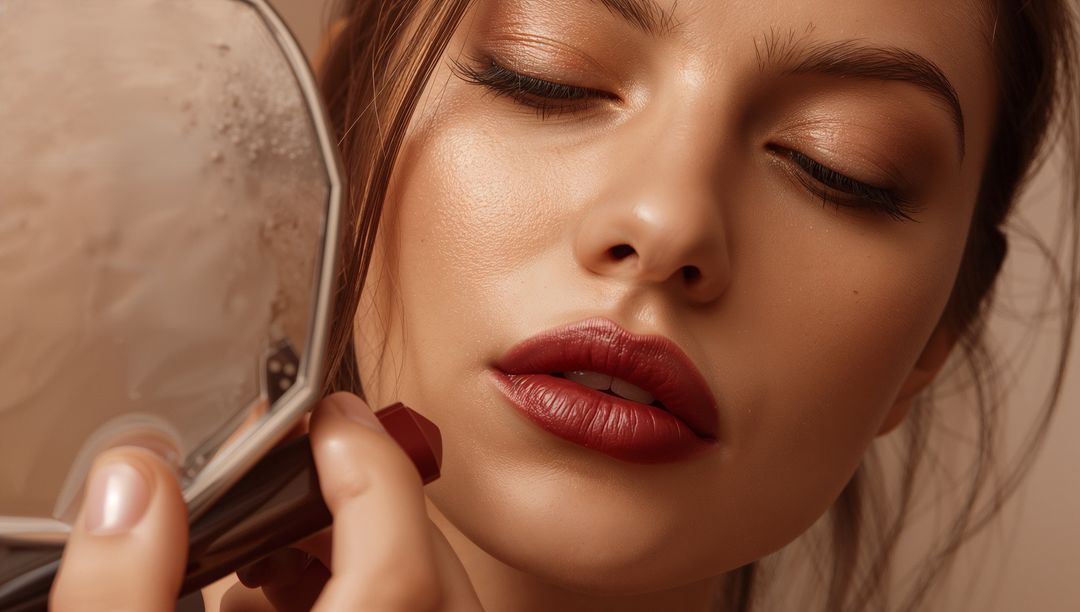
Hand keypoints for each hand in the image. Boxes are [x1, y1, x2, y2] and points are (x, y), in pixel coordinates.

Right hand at [50, 393, 484, 611]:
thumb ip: (122, 586)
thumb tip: (133, 484)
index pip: (399, 566)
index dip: (370, 471)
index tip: (334, 415)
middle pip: (427, 568)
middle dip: (367, 500)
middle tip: (308, 465)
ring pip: (432, 596)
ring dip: (363, 552)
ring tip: (273, 548)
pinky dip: (362, 592)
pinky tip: (276, 598)